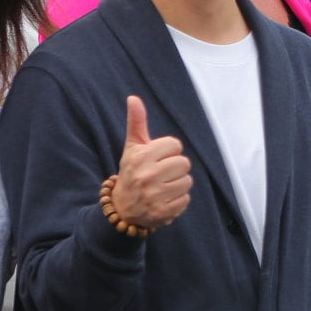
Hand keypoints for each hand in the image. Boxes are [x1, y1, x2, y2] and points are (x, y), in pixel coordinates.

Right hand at [112, 96, 190, 230]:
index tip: (158, 159)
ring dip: (178, 184)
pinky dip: (178, 200)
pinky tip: (164, 200)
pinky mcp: (163, 212)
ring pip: (187, 181)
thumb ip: (137, 123)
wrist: (122, 208)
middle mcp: (147, 176)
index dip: (169, 151)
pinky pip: (186, 199)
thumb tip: (133, 98)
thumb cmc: (132, 172)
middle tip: (161, 174)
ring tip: (162, 187)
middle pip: (184, 163)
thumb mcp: (132, 148)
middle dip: (175, 168)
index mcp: (140, 157)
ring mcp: (155, 196)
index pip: (175, 145)